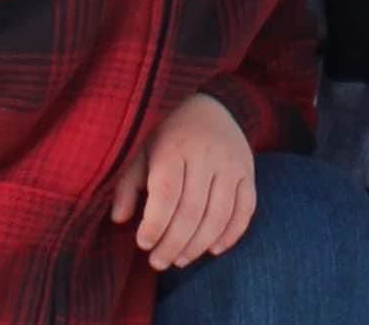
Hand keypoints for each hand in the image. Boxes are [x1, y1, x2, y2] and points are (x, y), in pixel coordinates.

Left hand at [110, 93, 255, 269]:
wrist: (214, 106)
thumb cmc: (170, 136)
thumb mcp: (143, 151)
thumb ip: (128, 185)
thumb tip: (120, 219)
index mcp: (175, 148)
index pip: (166, 194)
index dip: (155, 225)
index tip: (143, 243)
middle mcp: (207, 155)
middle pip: (192, 211)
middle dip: (173, 244)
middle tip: (158, 262)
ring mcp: (231, 164)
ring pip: (218, 216)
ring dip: (198, 246)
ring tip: (180, 260)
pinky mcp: (249, 172)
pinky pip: (245, 210)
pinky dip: (231, 234)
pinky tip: (213, 249)